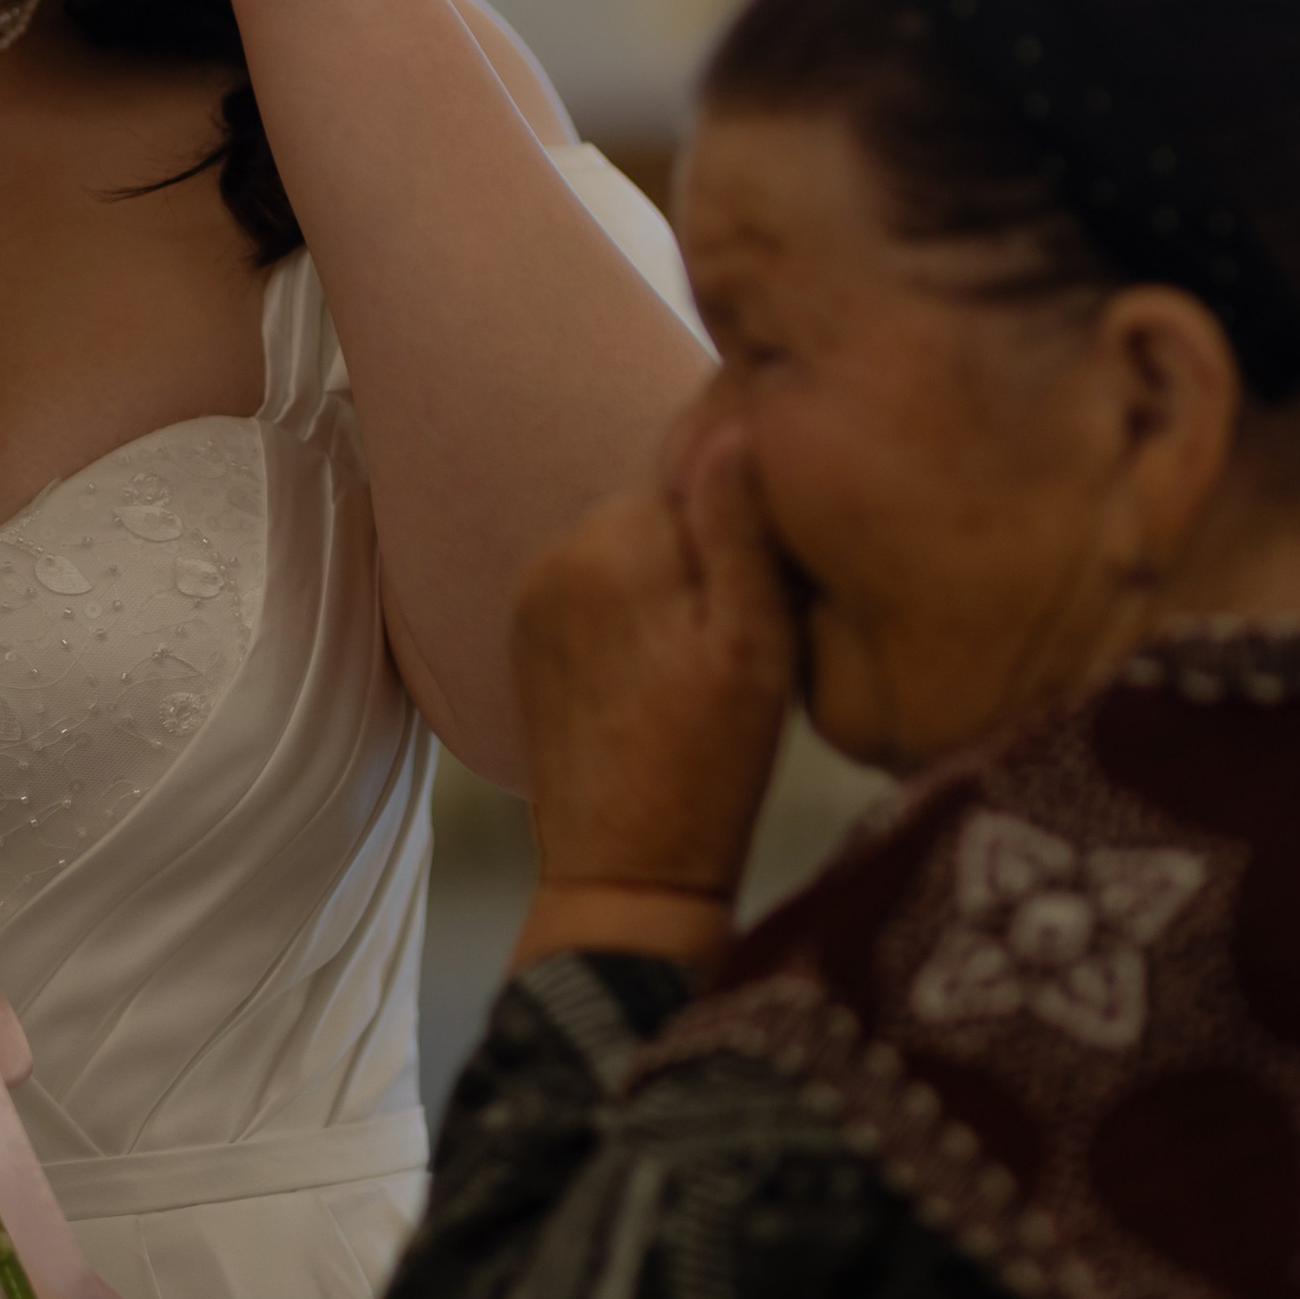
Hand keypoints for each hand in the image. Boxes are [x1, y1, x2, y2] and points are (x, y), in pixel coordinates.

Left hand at [509, 410, 795, 963]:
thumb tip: (730, 426)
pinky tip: (661, 678)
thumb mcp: (755, 645)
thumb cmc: (710, 764)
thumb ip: (738, 529)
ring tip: (702, 664)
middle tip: (743, 635)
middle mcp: (558, 550)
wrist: (625, 872)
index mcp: (615, 539)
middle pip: (659, 508)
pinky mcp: (526, 635)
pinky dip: (633, 614)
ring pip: (629, 548)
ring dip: (668, 584)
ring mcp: (532, 593)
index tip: (774, 585)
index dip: (747, 519)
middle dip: (703, 551)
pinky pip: (597, 589)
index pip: (699, 468)